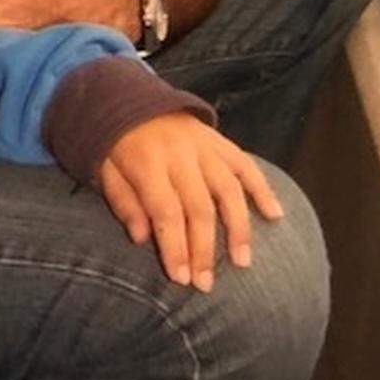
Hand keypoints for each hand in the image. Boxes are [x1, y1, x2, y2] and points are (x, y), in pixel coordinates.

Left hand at [97, 113, 283, 291]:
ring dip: (238, 227)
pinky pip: (246, 165)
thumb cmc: (115, 142)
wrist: (129, 95)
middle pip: (199, 207)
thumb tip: (142, 239)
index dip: (175, 247)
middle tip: (206, 284)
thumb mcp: (103, 168)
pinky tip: (275, 215)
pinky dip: (263, 189)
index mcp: (147, 162)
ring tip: (242, 261)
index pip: (166, 211)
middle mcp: (180, 154)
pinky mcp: (219, 141)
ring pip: (228, 189)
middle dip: (204, 250)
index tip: (181, 279)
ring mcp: (204, 145)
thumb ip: (123, 202)